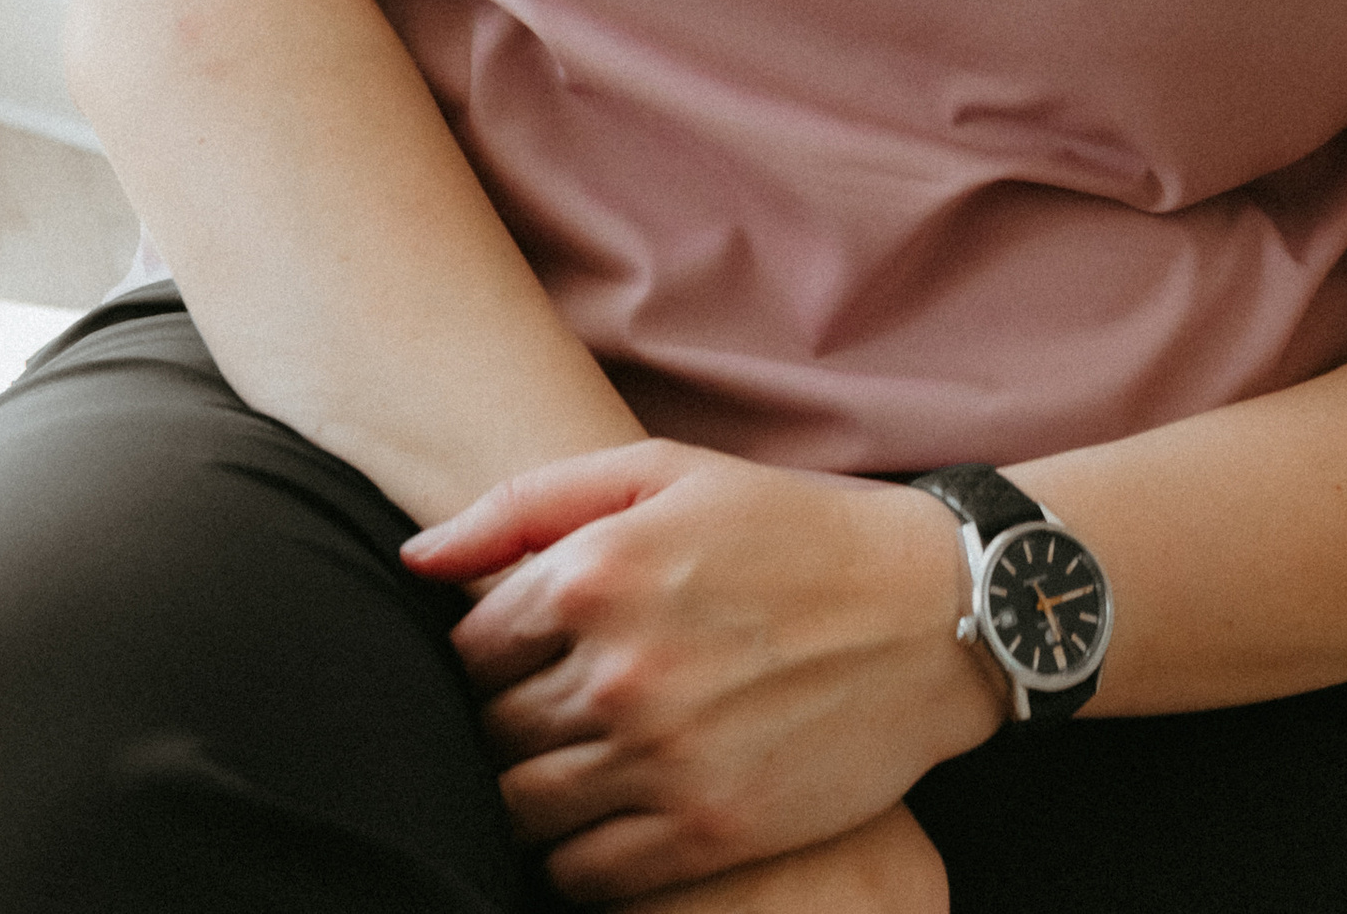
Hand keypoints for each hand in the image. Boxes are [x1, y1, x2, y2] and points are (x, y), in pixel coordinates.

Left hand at [403, 443, 998, 900]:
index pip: (467, 649)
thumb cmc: (792, 530)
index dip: (494, 654)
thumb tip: (413, 562)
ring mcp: (660, 758)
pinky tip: (616, 811)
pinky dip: (577, 854)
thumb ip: (528, 505)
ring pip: (522, 810)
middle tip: (568, 705)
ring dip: (536, 790)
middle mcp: (617, 670)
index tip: (538, 652)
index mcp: (596, 572)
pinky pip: (580, 874)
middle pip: (489, 732)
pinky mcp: (704, 832)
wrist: (932, 612)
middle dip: (512, 722)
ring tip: (586, 760)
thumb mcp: (667, 473)